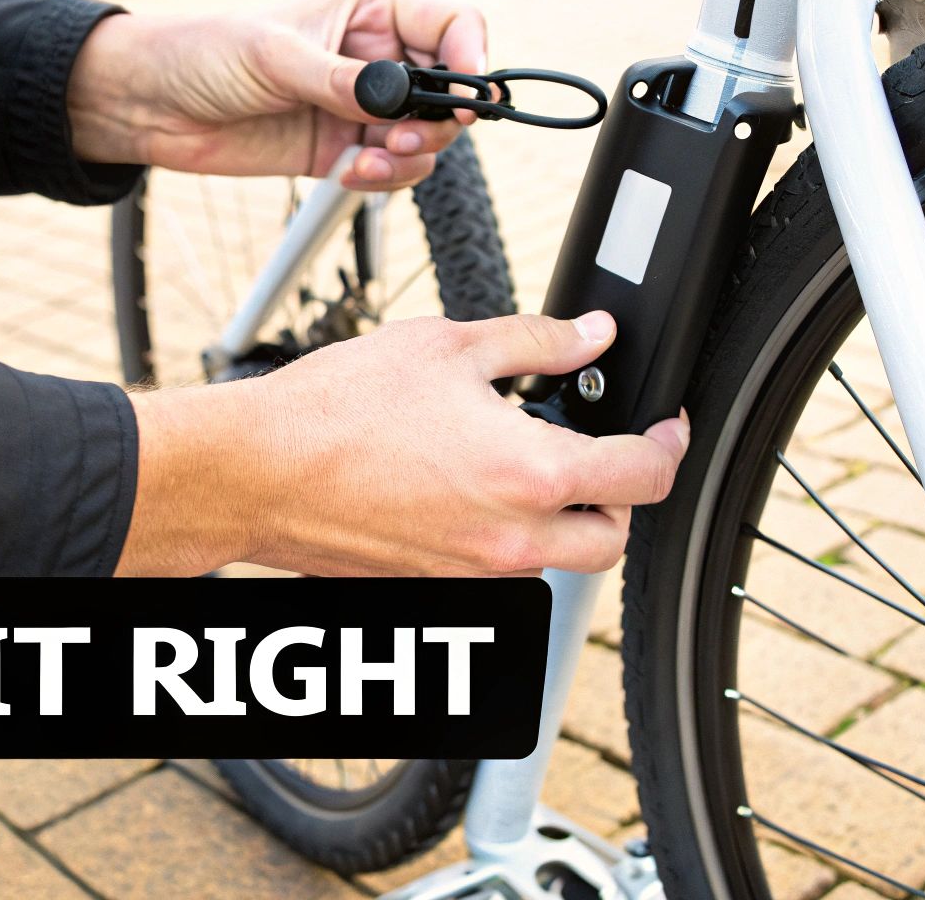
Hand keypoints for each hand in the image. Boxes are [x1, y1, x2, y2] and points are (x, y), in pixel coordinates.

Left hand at [67, 0, 487, 191]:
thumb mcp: (275, 57)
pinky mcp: (343, 149)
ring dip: (411, 158)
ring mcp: (362, 107)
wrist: (153, 106)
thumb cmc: (205, 54)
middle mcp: (374, 58)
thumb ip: (340, 80)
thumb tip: (395, 101)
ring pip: (425, 138)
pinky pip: (392, 169)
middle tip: (406, 140)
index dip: (469, 56)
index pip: (450, 23)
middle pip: (448, 90)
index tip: (465, 96)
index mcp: (368, 11)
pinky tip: (351, 176)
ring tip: (369, 165)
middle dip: (438, 121)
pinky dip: (384, 179)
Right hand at [117, 312, 689, 576]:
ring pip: (558, 564)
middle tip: (601, 449)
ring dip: (566, 523)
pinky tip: (474, 488)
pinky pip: (501, 573)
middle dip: (620, 496)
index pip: (643, 477)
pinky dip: (510, 539)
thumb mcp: (447, 346)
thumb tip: (590, 336)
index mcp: (530, 474)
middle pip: (613, 540)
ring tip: (530, 466)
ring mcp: (473, 573)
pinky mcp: (436, 587)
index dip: (668, 444)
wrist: (256, 472)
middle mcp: (511, 540)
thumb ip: (536, 343)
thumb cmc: (335, 410)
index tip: (665, 425)